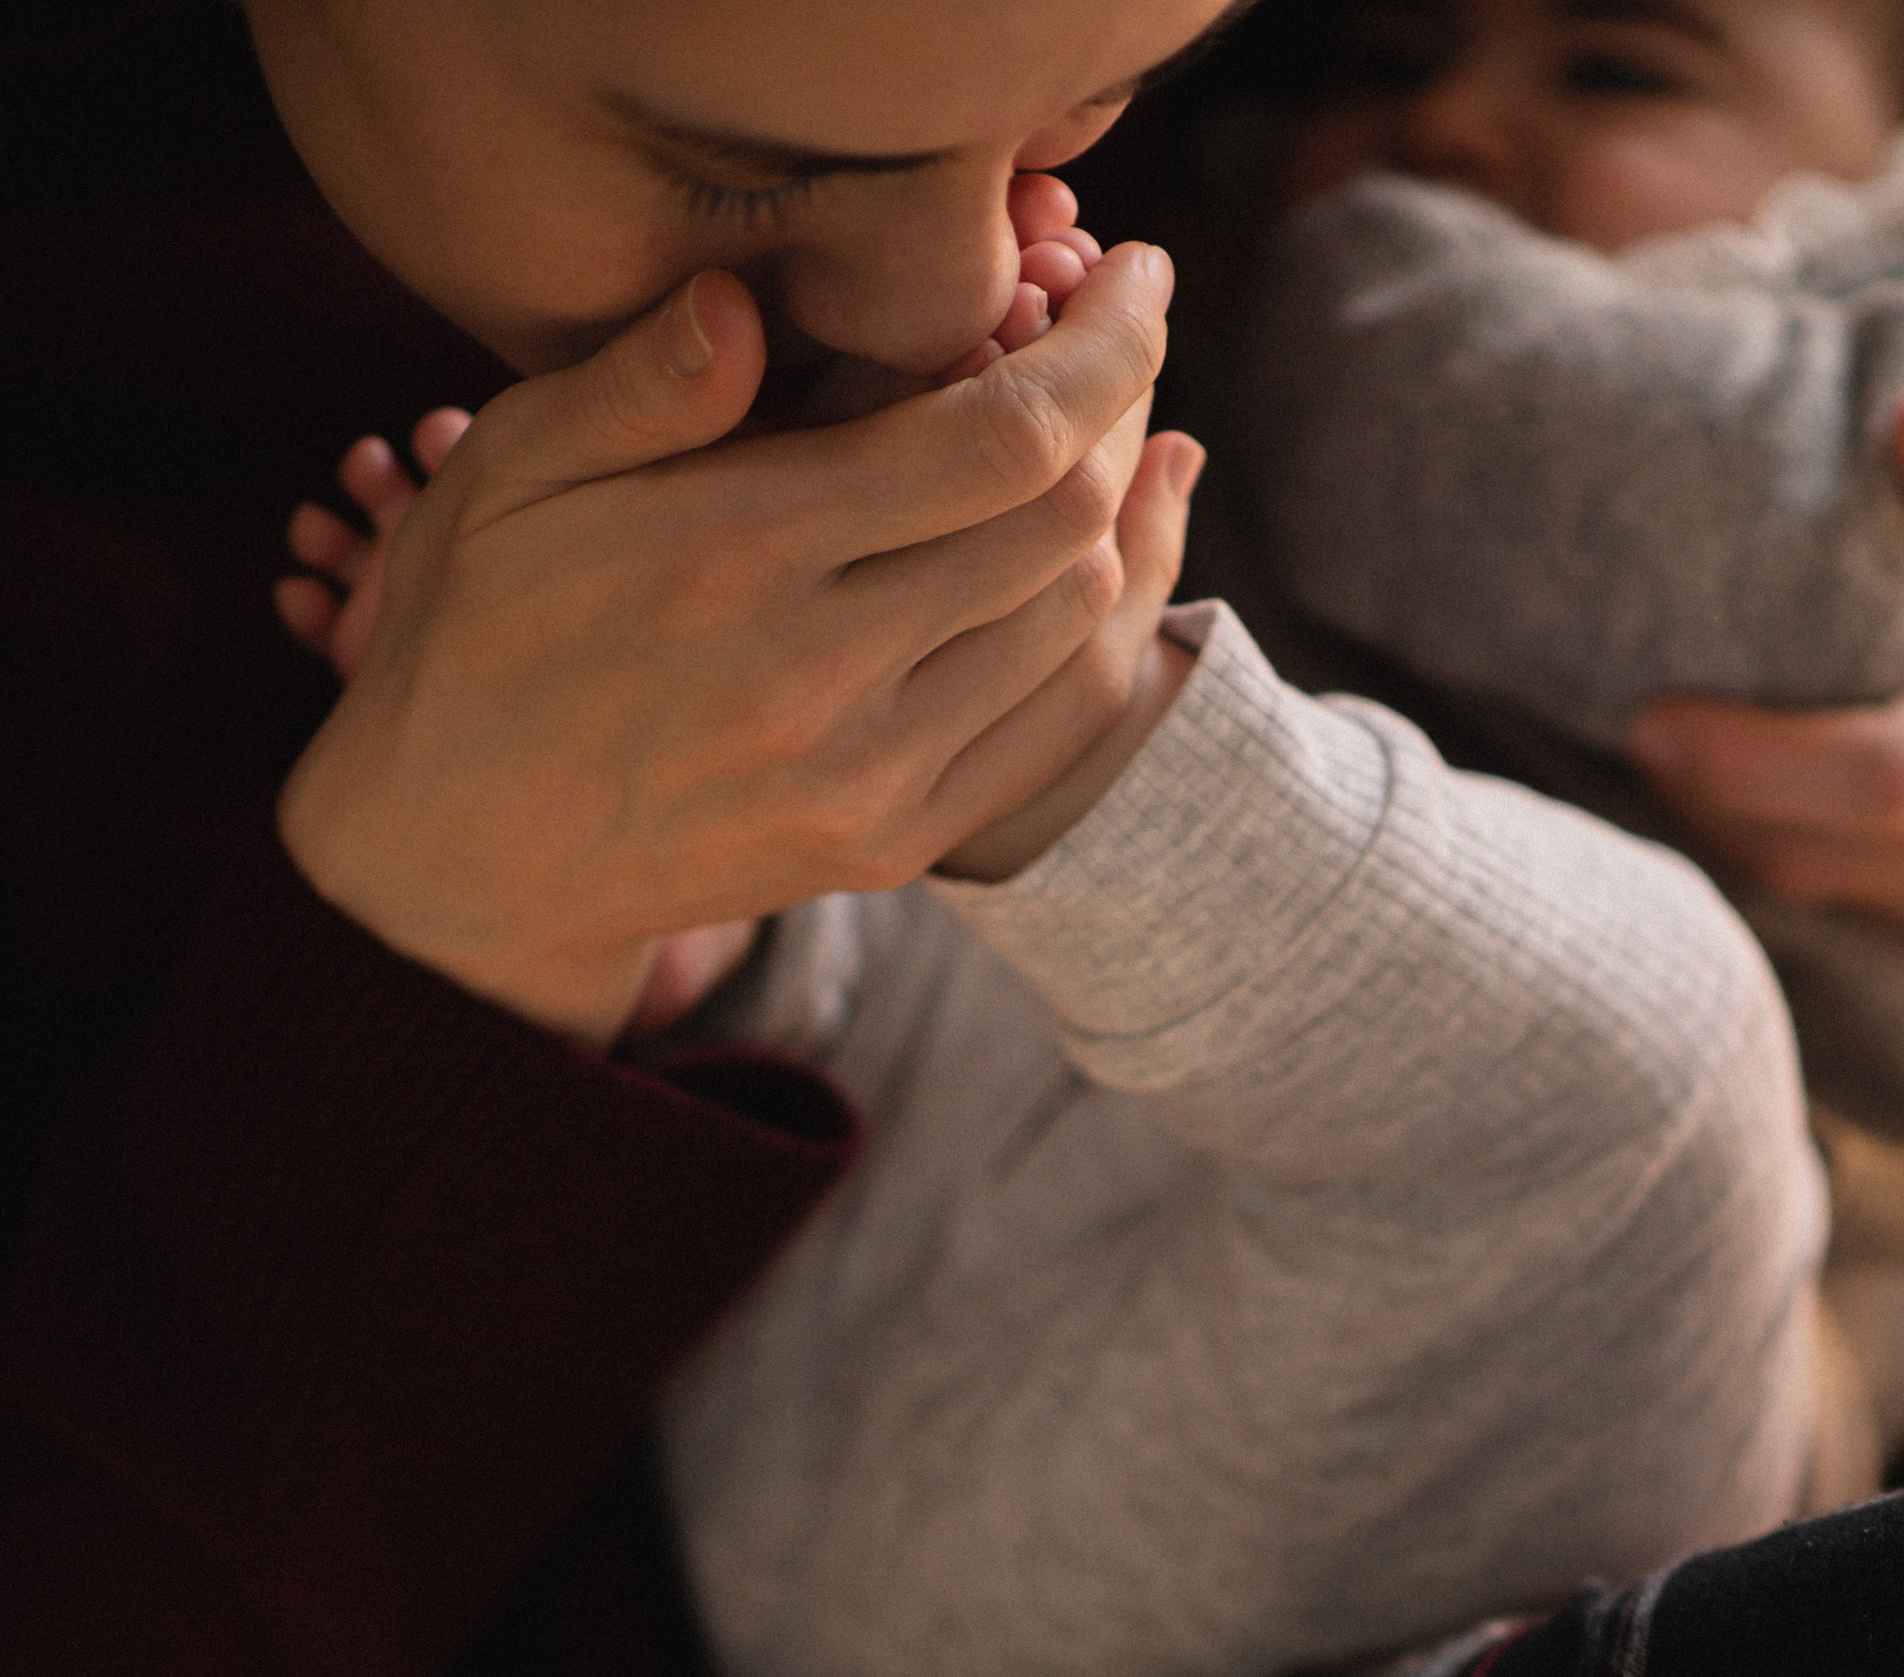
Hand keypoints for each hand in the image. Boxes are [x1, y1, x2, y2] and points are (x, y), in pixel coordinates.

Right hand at [275, 241, 1189, 1044]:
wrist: (463, 863)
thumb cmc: (477, 632)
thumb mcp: (505, 472)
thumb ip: (638, 383)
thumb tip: (746, 301)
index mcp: (738, 556)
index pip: (1000, 440)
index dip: (1101, 347)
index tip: (1128, 275)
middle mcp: (823, 677)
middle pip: (1062, 520)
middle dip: (1119, 408)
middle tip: (1112, 336)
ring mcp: (869, 777)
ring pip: (1076, 621)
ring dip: (1119, 510)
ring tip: (1110, 428)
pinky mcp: (891, 845)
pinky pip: (1053, 723)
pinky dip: (1102, 625)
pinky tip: (1106, 548)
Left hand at [1631, 397, 1903, 999]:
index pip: (1893, 774)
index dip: (1755, 764)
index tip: (1654, 720)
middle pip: (1841, 858)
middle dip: (1725, 805)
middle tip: (1649, 733)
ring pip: (1861, 905)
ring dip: (1773, 843)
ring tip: (1712, 761)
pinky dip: (1849, 874)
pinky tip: (1817, 807)